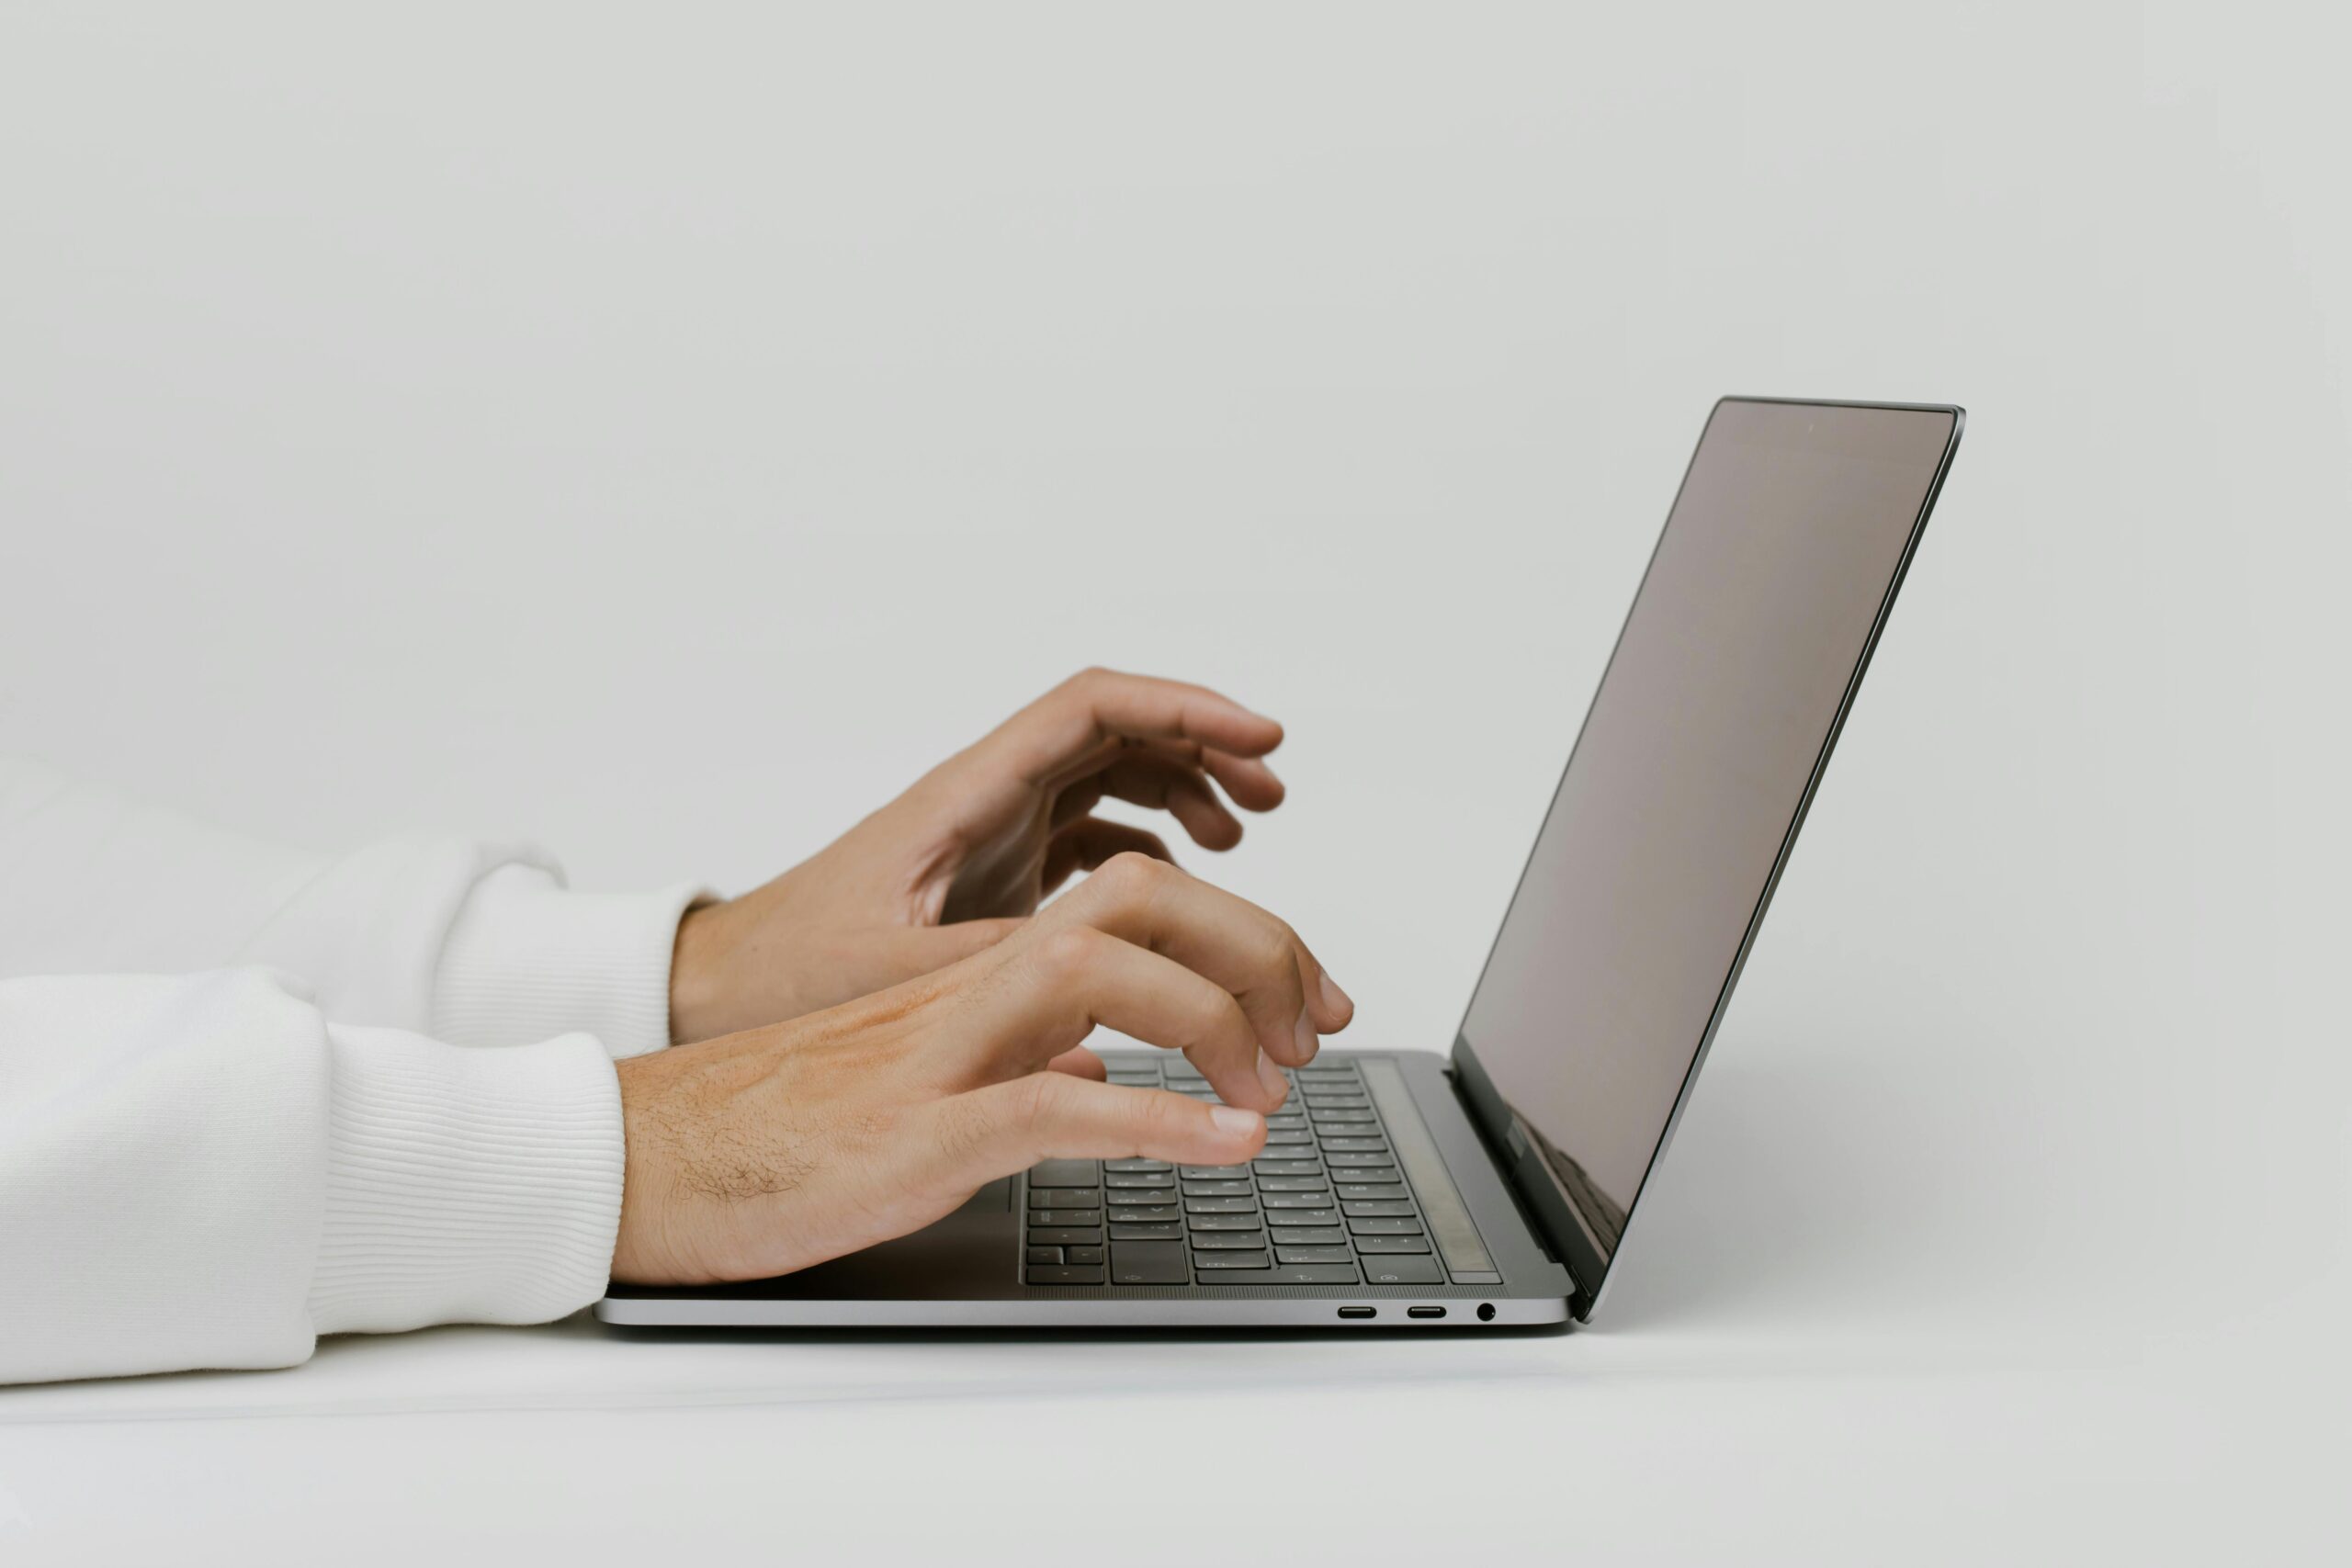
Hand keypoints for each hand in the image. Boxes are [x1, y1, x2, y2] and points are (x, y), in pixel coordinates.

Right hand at [615, 853, 1353, 1284]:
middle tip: (1317, 1030)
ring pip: (1101, 968)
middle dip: (1260, 946)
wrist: (655, 1158)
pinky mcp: (915, 1128)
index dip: (1249, 935)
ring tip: (1274, 1084)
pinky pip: (1052, 1102)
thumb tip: (1102, 1062)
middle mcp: (973, 986)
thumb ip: (1021, 1052)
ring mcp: (943, 1048)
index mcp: (984, 970)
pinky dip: (1156, 1118)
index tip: (1311, 1001)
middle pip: (1142, 899)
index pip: (1143, 898)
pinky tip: (1225, 1145)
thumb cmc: (786, 1122)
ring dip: (1213, 1017)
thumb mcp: (934, 1074)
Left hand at [668, 668, 1291, 1041]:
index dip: (1187, 710)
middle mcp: (990, 800)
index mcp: (970, 796)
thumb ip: (998, 972)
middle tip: (1272, 788)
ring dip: (1183, 790)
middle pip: (1119, 731)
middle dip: (1205, 745)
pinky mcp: (995, 876)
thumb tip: (1103, 986)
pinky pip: (1093, 832)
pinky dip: (1150, 844)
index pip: (1094, 710)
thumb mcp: (897, 974)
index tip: (1261, 738)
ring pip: (1111, 776)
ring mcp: (995, 833)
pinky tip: (1182, 885)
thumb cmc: (789, 971)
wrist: (725, 986)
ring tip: (1244, 833)